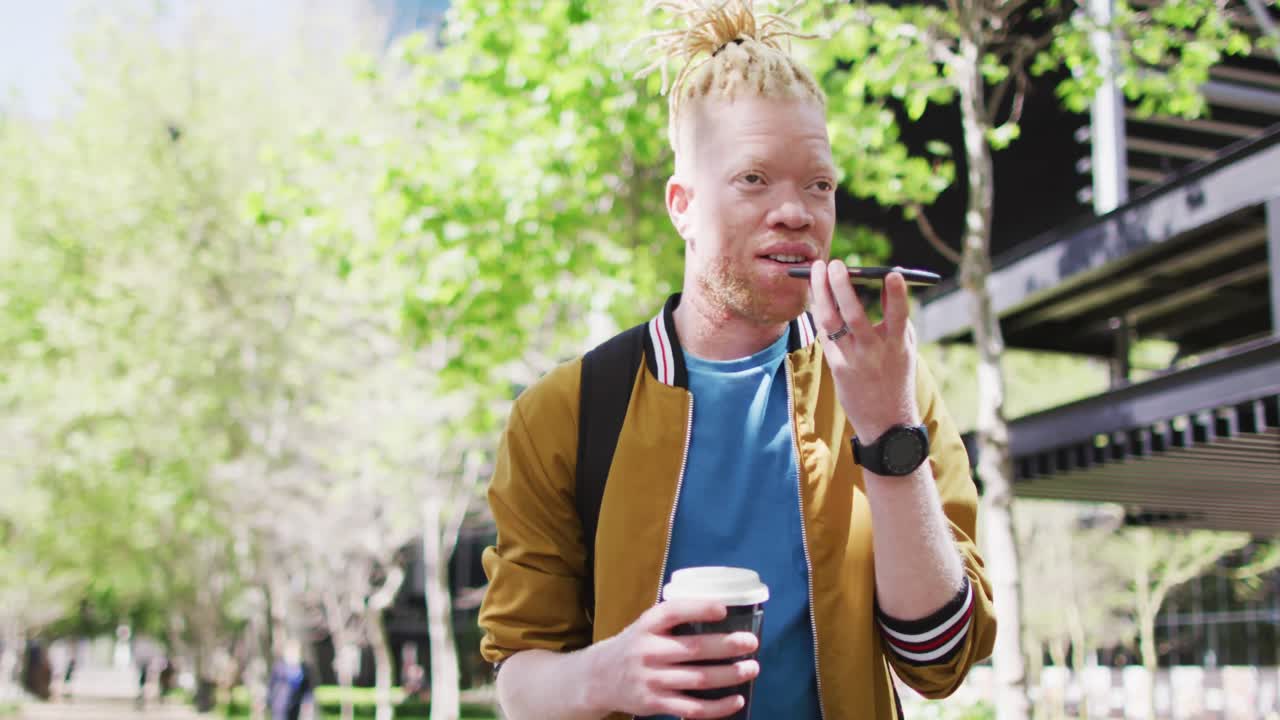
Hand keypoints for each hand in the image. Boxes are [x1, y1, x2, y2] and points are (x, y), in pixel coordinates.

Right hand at [582, 599, 759, 718]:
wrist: (597, 678)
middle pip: (694, 648)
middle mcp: (648, 650)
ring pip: (698, 679)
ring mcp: (651, 679)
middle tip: (752, 643)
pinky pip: (692, 708)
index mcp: (648, 625)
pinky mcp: (654, 704)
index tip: (723, 610)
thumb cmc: (634, 647)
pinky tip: (736, 700)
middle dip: (727, 646)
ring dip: (729, 675)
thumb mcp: (646, 626)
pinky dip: (717, 707)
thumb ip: (674, 620)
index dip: (700, 609)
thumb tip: (723, 613)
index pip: (674, 612)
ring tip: (751, 669)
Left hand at [808, 260, 918, 440]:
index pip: (898, 316)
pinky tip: (817, 293)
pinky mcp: (836, 366)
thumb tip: (884, 284)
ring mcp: (851, 360)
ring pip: (831, 321)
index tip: (892, 272)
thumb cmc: (897, 376)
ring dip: (822, 293)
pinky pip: (825, 332)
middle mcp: (873, 353)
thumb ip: (897, 320)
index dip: (896, 295)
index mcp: (897, 346)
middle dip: (842, 286)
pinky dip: (820, 310)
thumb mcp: (905, 348)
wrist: (886, 421)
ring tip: (820, 269)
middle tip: (836, 263)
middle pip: (853, 315)